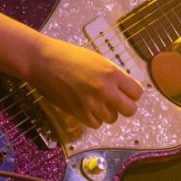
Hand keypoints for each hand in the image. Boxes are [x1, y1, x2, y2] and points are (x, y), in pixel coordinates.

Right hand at [27, 34, 142, 128]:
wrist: (43, 61)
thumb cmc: (69, 56)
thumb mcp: (97, 60)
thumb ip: (113, 75)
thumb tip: (126, 89)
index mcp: (112, 73)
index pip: (137, 93)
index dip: (132, 93)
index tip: (124, 92)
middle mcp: (105, 89)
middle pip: (130, 110)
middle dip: (124, 106)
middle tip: (115, 101)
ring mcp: (91, 103)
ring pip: (112, 118)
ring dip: (107, 112)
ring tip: (96, 101)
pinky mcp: (78, 113)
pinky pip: (96, 124)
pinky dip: (94, 118)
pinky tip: (87, 107)